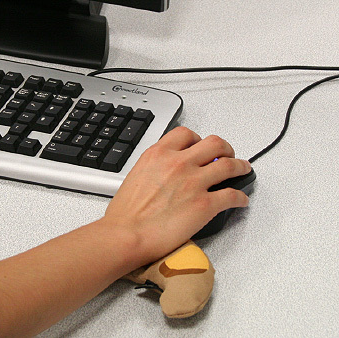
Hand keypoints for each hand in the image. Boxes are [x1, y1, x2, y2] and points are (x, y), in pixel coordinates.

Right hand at [102, 127, 250, 266]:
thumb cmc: (126, 213)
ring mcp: (194, 182)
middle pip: (214, 143)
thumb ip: (154, 168)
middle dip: (224, 148)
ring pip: (229, 165)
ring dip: (240, 166)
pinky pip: (232, 196)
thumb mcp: (136, 175)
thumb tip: (163, 173)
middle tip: (226, 154)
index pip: (186, 135)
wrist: (127, 234)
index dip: (197, 139)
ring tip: (243, 169)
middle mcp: (178, 163)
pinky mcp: (206, 204)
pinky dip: (240, 198)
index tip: (200, 145)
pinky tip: (241, 200)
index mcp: (158, 154)